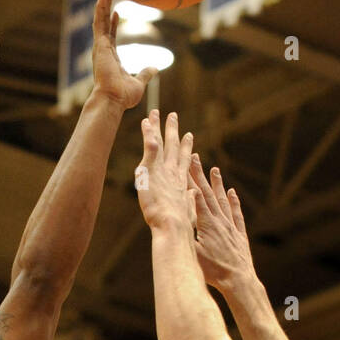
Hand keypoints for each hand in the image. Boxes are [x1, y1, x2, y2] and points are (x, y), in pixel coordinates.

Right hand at [92, 0, 156, 110]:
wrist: (113, 100)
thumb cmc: (123, 96)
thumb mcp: (139, 82)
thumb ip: (146, 74)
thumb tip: (155, 68)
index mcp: (111, 57)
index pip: (111, 35)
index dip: (113, 22)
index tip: (116, 10)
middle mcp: (103, 49)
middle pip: (104, 22)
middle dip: (106, 5)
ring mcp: (100, 46)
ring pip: (100, 18)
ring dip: (103, 1)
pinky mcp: (99, 44)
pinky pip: (99, 22)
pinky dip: (100, 8)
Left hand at [136, 110, 194, 229]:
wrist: (173, 225)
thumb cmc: (181, 226)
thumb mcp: (188, 212)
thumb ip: (189, 202)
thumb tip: (193, 196)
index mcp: (182, 182)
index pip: (184, 161)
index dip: (187, 148)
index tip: (189, 136)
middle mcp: (173, 172)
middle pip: (174, 146)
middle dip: (173, 130)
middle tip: (173, 116)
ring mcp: (162, 169)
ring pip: (161, 142)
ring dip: (158, 127)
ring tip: (155, 113)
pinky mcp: (150, 169)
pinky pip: (149, 147)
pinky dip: (148, 135)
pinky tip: (146, 124)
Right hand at [188, 153, 254, 290]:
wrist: (239, 280)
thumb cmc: (213, 271)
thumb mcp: (195, 252)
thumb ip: (188, 232)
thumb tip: (178, 217)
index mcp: (206, 223)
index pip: (197, 196)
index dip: (190, 179)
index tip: (186, 163)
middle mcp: (220, 220)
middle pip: (209, 193)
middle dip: (200, 175)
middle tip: (196, 158)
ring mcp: (231, 226)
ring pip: (223, 200)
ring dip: (218, 184)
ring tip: (214, 169)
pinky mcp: (239, 234)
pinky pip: (236, 214)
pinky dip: (234, 202)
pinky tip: (232, 193)